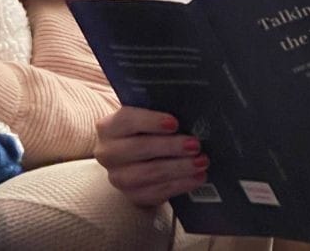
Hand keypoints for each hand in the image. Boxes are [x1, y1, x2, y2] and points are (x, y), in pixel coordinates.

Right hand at [94, 106, 208, 206]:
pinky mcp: (132, 196)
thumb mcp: (147, 119)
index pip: (127, 120)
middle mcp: (108, 153)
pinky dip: (181, 184)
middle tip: (196, 145)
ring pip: (150, 173)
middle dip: (171, 146)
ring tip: (202, 162)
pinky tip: (197, 178)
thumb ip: (160, 114)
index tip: (174, 123)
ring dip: (180, 167)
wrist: (136, 163)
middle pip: (140, 148)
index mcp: (109, 127)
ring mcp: (118, 177)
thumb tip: (189, 115)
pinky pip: (158, 192)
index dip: (151, 121)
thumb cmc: (146, 133)